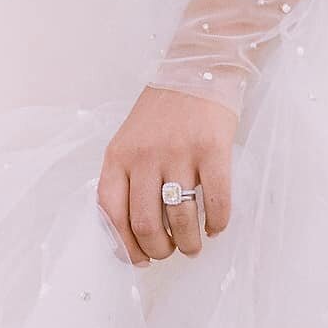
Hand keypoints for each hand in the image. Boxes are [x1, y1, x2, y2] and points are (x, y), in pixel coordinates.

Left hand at [97, 87, 235, 263]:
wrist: (198, 68)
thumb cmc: (163, 111)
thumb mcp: (130, 138)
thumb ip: (126, 176)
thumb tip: (131, 230)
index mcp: (118, 155)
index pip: (110, 212)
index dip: (124, 245)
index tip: (138, 259)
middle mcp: (145, 155)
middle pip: (146, 223)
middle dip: (158, 250)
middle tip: (169, 253)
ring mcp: (179, 152)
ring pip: (181, 218)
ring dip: (189, 243)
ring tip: (193, 246)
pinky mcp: (213, 149)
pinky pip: (217, 201)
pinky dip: (217, 223)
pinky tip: (215, 227)